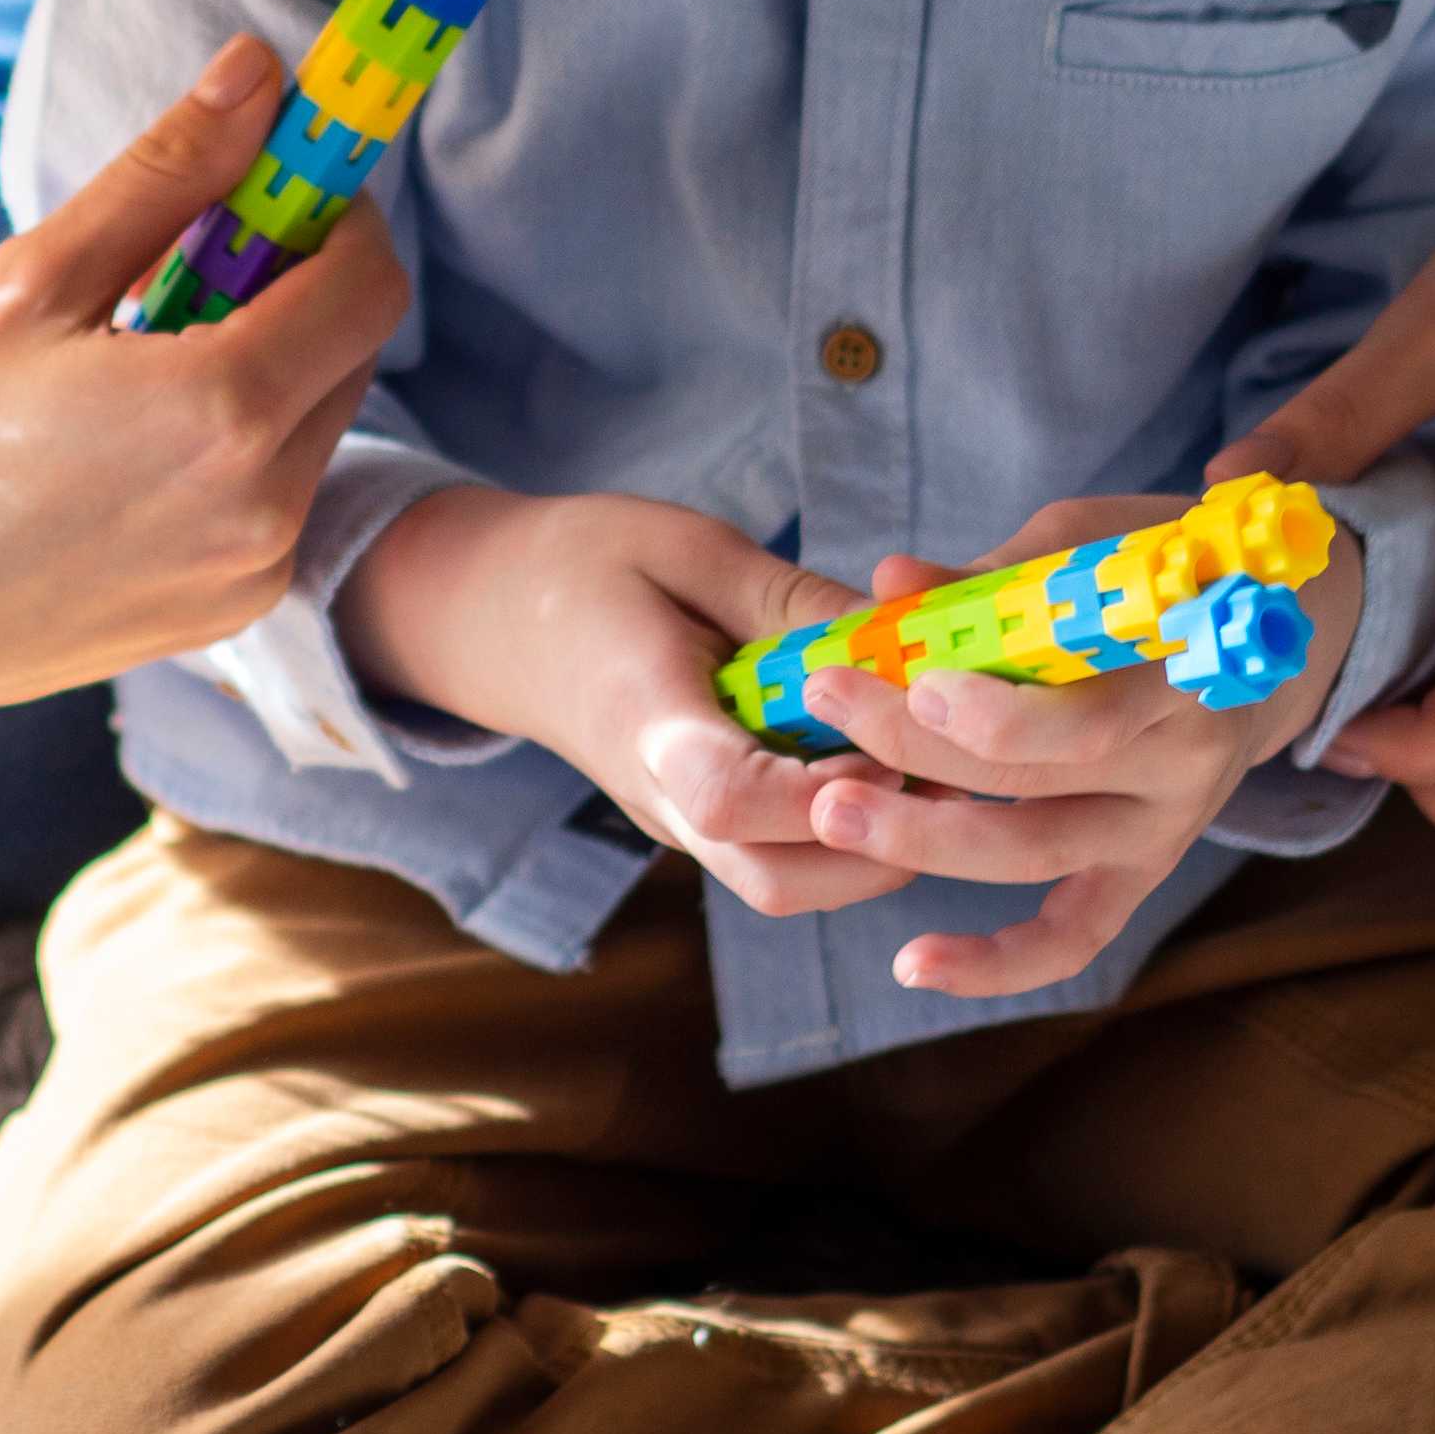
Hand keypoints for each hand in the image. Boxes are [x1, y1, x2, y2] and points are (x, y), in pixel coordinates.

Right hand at [0, 37, 408, 714]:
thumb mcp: (34, 281)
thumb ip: (166, 174)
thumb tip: (258, 72)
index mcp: (219, 411)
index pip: (366, 280)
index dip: (333, 213)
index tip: (275, 184)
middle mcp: (262, 504)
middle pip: (352, 347)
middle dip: (295, 283)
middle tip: (185, 262)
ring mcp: (253, 569)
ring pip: (318, 418)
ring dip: (266, 363)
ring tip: (139, 360)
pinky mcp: (235, 609)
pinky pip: (278, 490)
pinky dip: (237, 442)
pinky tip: (134, 441)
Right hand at [338, 487, 913, 920]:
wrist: (492, 613)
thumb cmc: (588, 563)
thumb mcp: (691, 548)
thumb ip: (792, 604)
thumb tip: (904, 642)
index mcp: (645, 718)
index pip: (730, 798)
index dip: (824, 789)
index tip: (894, 743)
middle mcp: (658, 795)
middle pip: (776, 879)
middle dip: (877, 843)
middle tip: (942, 763)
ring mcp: (674, 822)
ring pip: (783, 885)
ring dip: (867, 847)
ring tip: (919, 762)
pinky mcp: (695, 824)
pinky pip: (775, 858)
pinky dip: (839, 832)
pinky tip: (877, 761)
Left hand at [789, 500, 1365, 999]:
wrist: (1287, 629)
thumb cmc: (1168, 573)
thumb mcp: (1097, 545)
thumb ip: (997, 574)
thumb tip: (892, 582)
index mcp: (1183, 665)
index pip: (1088, 711)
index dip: (995, 706)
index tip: (907, 674)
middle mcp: (1183, 757)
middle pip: (1039, 777)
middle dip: (918, 746)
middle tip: (825, 705)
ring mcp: (1166, 826)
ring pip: (1038, 854)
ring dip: (926, 839)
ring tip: (831, 812)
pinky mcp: (1145, 872)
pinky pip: (1073, 936)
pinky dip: (997, 963)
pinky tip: (913, 962)